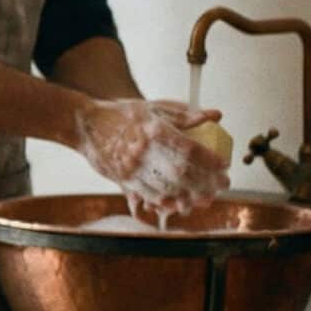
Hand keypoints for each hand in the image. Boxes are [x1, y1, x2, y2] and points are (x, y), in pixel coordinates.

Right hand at [72, 99, 231, 218]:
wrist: (85, 124)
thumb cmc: (120, 114)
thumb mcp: (152, 107)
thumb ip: (183, 114)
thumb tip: (213, 116)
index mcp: (153, 129)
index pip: (189, 148)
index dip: (210, 160)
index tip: (225, 165)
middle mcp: (143, 150)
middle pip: (182, 172)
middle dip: (206, 181)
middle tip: (223, 185)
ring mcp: (132, 167)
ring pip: (167, 187)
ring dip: (190, 195)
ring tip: (206, 197)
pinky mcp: (123, 178)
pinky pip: (148, 194)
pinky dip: (167, 201)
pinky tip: (180, 203)